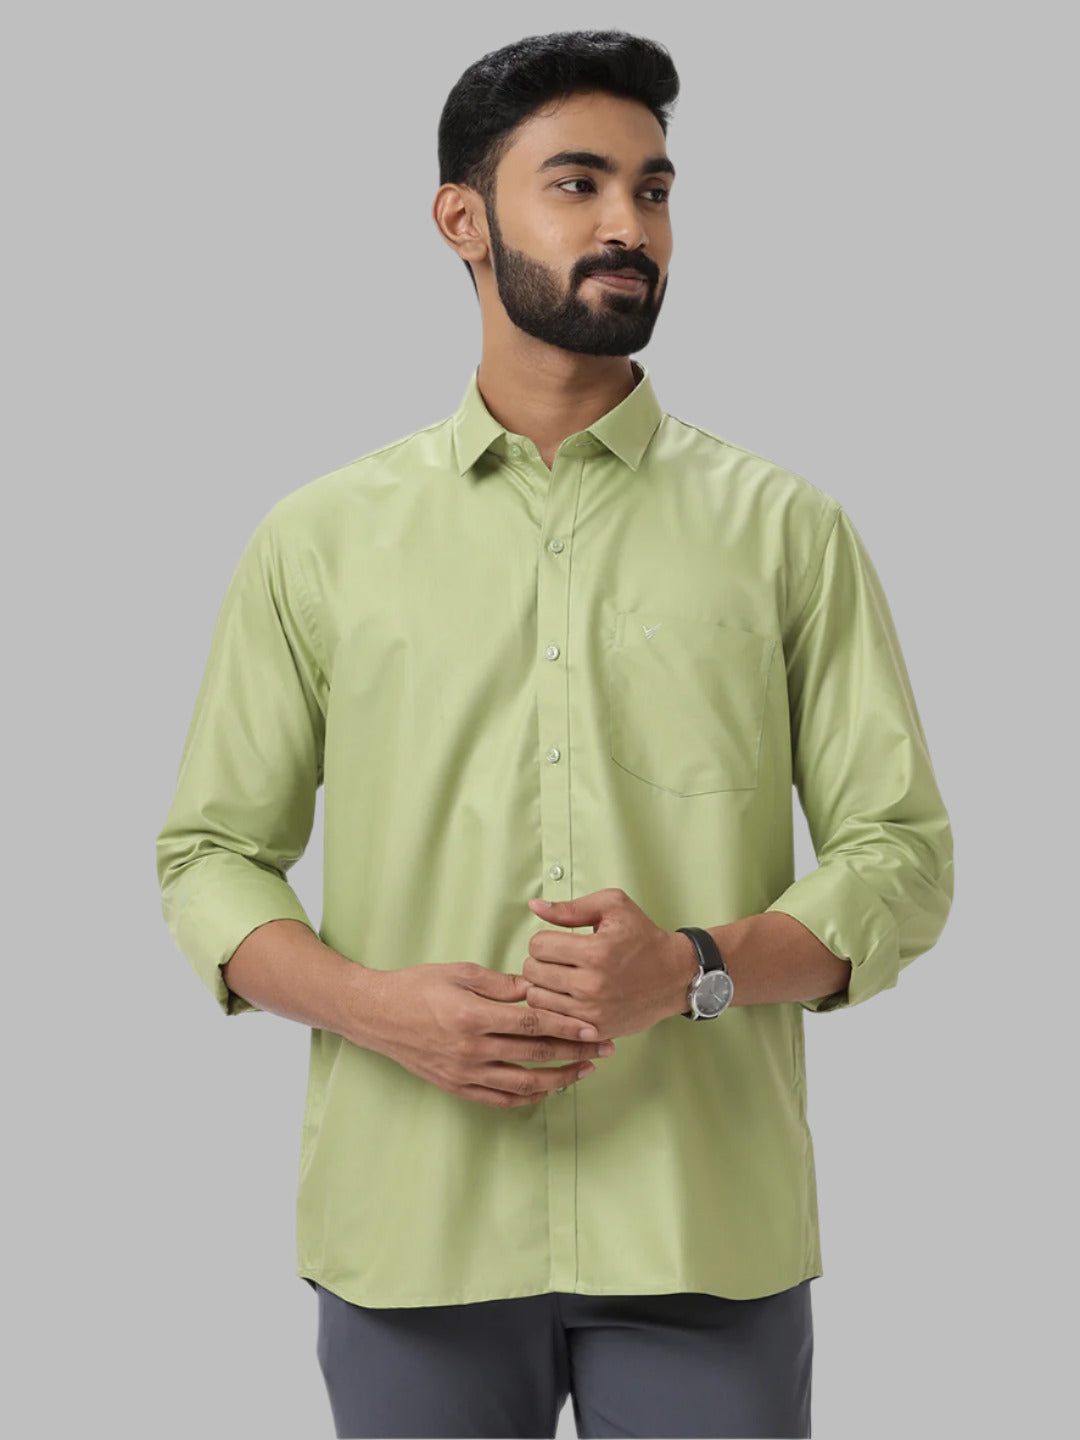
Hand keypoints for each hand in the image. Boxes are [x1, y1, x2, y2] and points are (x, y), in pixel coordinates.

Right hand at [373, 962, 615, 1108]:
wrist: (376, 1014)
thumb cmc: (416, 986)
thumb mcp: (458, 972)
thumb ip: (500, 983)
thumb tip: (536, 989)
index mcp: (472, 1016)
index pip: (532, 1025)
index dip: (567, 1027)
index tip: (594, 1028)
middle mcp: (471, 1049)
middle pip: (535, 1055)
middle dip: (575, 1053)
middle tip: (604, 1049)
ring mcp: (464, 1072)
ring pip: (523, 1084)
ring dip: (559, 1079)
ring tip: (584, 1070)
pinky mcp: (456, 1086)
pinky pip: (500, 1099)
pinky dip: (528, 1097)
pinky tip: (547, 1089)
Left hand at [523, 888, 695, 1036]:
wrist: (675, 976)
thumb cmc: (644, 938)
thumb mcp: (613, 907)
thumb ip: (570, 908)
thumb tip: (534, 906)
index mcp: (596, 952)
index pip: (538, 945)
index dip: (544, 939)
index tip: (558, 942)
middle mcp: (592, 984)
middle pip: (532, 972)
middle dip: (540, 961)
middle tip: (557, 959)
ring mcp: (593, 1011)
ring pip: (537, 998)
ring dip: (543, 985)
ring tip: (560, 977)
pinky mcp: (595, 1029)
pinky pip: (552, 1020)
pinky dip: (553, 1008)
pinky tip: (566, 997)